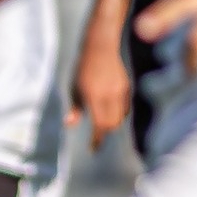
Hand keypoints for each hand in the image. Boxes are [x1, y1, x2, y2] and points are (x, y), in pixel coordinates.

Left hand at [67, 35, 132, 150]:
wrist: (100, 47)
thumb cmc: (82, 68)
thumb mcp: (73, 87)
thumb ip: (74, 107)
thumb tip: (70, 125)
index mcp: (94, 97)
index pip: (99, 125)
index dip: (97, 139)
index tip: (93, 148)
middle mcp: (110, 96)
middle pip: (112, 124)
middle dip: (104, 133)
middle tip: (96, 138)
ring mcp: (121, 91)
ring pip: (120, 117)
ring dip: (111, 124)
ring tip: (102, 127)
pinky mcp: (127, 87)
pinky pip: (125, 107)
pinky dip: (118, 114)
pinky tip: (110, 113)